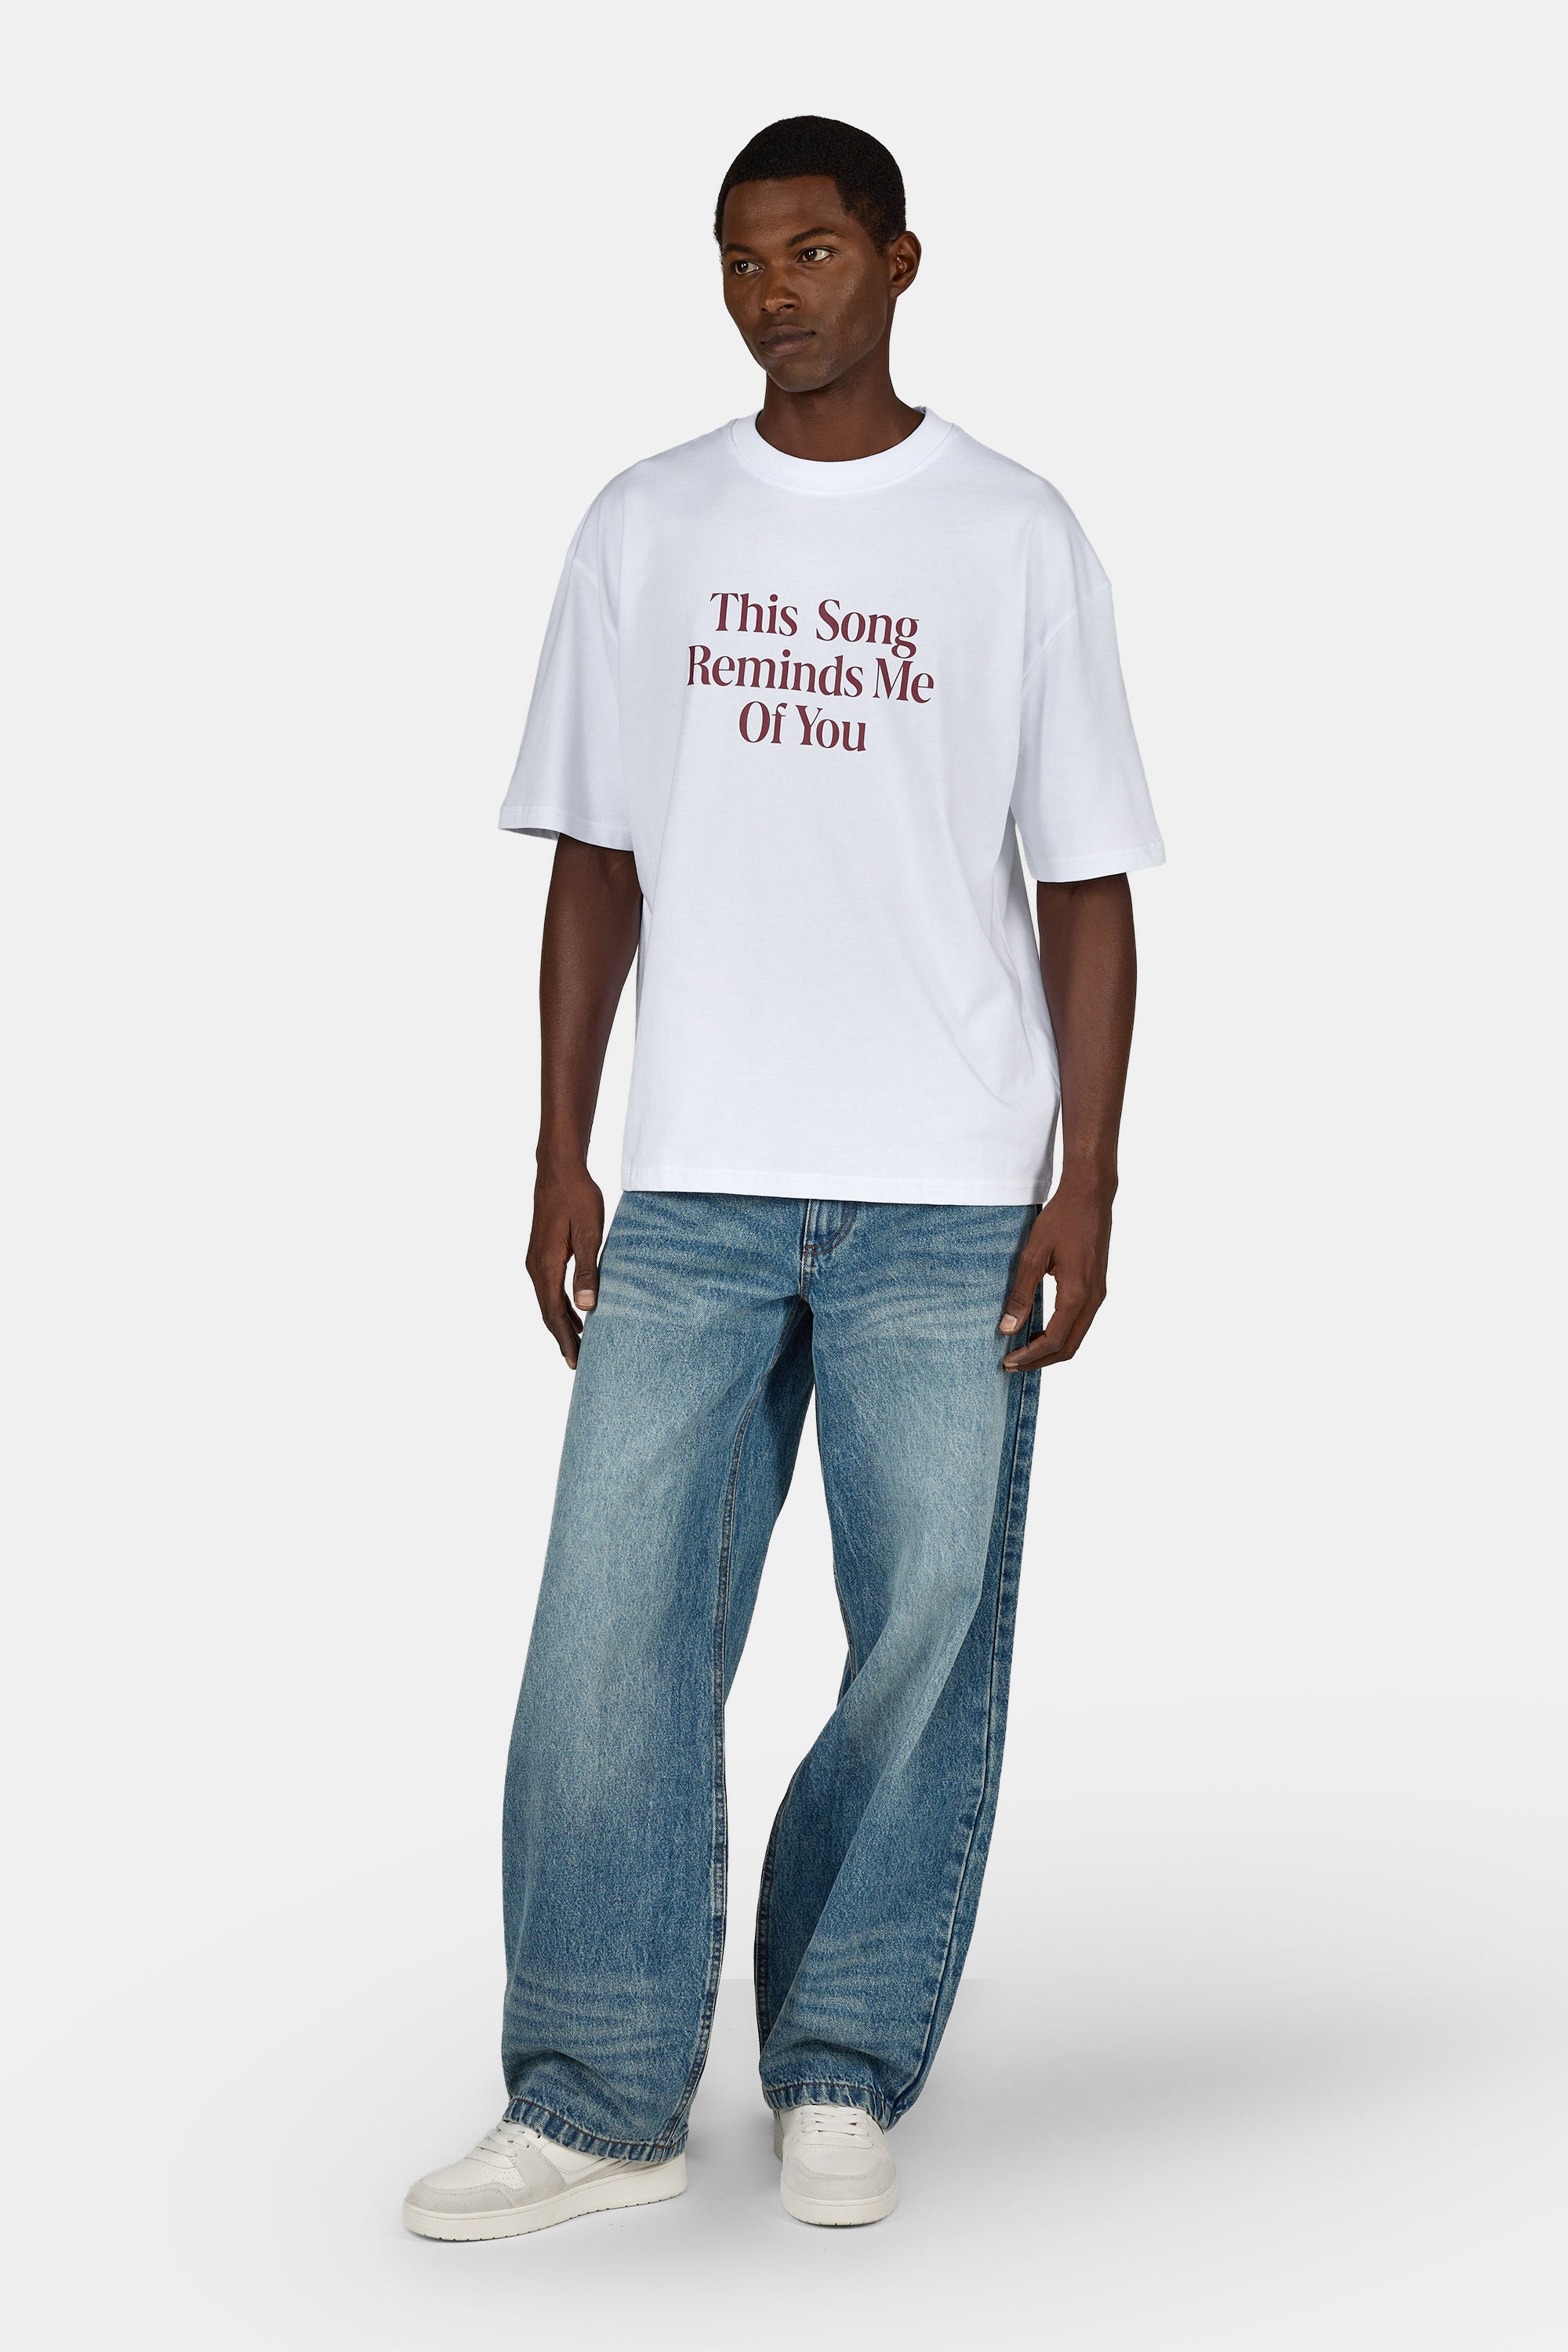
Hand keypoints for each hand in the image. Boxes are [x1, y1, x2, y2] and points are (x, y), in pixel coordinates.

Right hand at [526, 1158, 604, 1368]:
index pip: (554, 1313)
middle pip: (547, 1312)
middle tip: (577, 1363)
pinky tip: (575, 1311)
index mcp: (547, 1266)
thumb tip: (587, 1306)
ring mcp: (536, 1259)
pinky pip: (548, 1288)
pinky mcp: (541, 1252)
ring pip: (547, 1301)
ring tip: (578, 1343)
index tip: (576, 1362)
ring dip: (561, 1323)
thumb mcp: (590, 1234)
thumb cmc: (578, 1198)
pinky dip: (560, 1305)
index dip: (565, 1340)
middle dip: (562, 1338)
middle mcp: (536, 1266)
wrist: (559, 1169)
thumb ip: (588, 1271)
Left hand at [998, 1177, 1114, 1372]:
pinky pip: (1081, 1323)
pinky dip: (1061, 1335)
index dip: (1030, 1356)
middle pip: (1069, 1347)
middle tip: (1012, 1365)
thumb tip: (1007, 1328)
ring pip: (1077, 1337)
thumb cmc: (1061, 1219)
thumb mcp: (1033, 1254)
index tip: (1008, 1362)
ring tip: (1023, 1351)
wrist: (1091, 1196)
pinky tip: (1040, 1330)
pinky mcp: (1097, 1288)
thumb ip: (1021, 1293)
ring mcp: (1098, 1294)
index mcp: (1077, 1293)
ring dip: (1051, 1349)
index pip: (1054, 1340)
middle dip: (1041, 1360)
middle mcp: (1093, 1299)